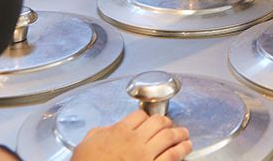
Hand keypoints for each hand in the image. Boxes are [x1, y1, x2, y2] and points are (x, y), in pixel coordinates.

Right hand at [72, 110, 190, 160]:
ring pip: (168, 137)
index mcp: (119, 131)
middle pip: (158, 122)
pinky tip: (186, 148)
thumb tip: (104, 130)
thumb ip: (98, 133)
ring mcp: (145, 155)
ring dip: (179, 134)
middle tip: (171, 124)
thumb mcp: (86, 144)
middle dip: (167, 122)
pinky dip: (181, 150)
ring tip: (184, 134)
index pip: (140, 116)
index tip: (150, 119)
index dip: (147, 116)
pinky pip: (171, 156)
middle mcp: (135, 140)